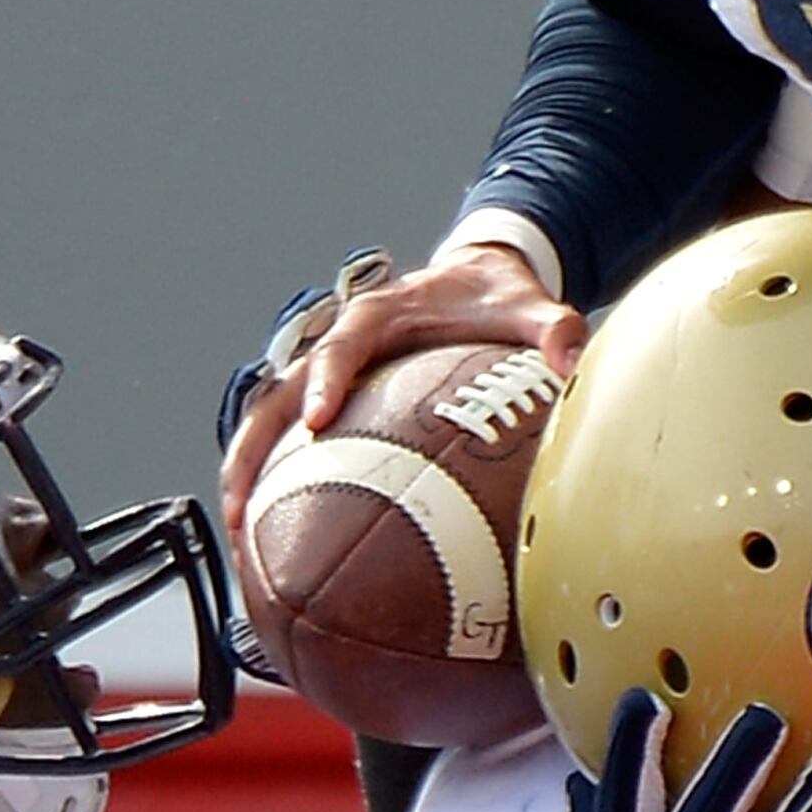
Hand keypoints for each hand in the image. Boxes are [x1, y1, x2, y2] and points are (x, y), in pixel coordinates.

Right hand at [217, 244, 582, 545]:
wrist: (476, 279)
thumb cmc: (495, 298)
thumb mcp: (528, 305)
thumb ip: (553, 329)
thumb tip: (573, 357)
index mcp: (379, 315)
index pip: (343, 346)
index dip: (327, 382)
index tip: (318, 422)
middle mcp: (340, 343)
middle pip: (278, 393)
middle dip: (255, 446)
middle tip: (241, 502)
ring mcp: (329, 372)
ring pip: (270, 421)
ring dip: (249, 471)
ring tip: (237, 531)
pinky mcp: (334, 397)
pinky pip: (294, 440)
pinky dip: (279, 479)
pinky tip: (274, 531)